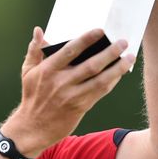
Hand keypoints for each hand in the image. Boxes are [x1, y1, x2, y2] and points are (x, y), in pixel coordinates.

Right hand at [2, 27, 134, 156]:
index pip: (70, 50)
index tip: (101, 30)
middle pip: (91, 65)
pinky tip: (119, 73)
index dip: (87, 39)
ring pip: (101, 80)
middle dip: (110, 52)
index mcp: (48, 70)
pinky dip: (112, 82)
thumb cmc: (32, 96)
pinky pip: (100, 92)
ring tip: (129, 57)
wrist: (33, 128)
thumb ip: (34, 50)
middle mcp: (61, 82)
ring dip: (118, 68)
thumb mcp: (28, 72)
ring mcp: (73, 96)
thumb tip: (39, 31)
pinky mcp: (81, 107)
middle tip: (123, 42)